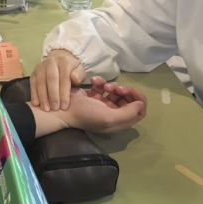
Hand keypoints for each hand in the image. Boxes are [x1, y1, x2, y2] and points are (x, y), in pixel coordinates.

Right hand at [30, 49, 86, 111]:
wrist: (59, 60)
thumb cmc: (71, 70)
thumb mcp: (80, 71)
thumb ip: (79, 75)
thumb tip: (74, 79)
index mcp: (64, 61)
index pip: (64, 78)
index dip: (64, 93)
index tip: (64, 107)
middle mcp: (51, 62)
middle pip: (51, 79)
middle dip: (53, 95)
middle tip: (55, 108)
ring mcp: (41, 67)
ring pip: (40, 81)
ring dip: (42, 96)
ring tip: (46, 109)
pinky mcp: (34, 72)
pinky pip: (32, 83)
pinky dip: (34, 94)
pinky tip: (36, 104)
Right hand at [31, 78, 146, 135]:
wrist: (61, 108)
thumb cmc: (86, 114)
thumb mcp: (108, 117)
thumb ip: (128, 112)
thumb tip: (140, 104)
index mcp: (119, 121)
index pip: (139, 112)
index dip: (139, 101)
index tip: (131, 92)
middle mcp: (113, 113)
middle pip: (129, 99)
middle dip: (125, 91)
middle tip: (116, 88)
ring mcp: (104, 104)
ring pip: (117, 91)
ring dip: (112, 85)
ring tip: (104, 86)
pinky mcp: (94, 95)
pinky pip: (104, 86)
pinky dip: (101, 82)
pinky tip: (94, 81)